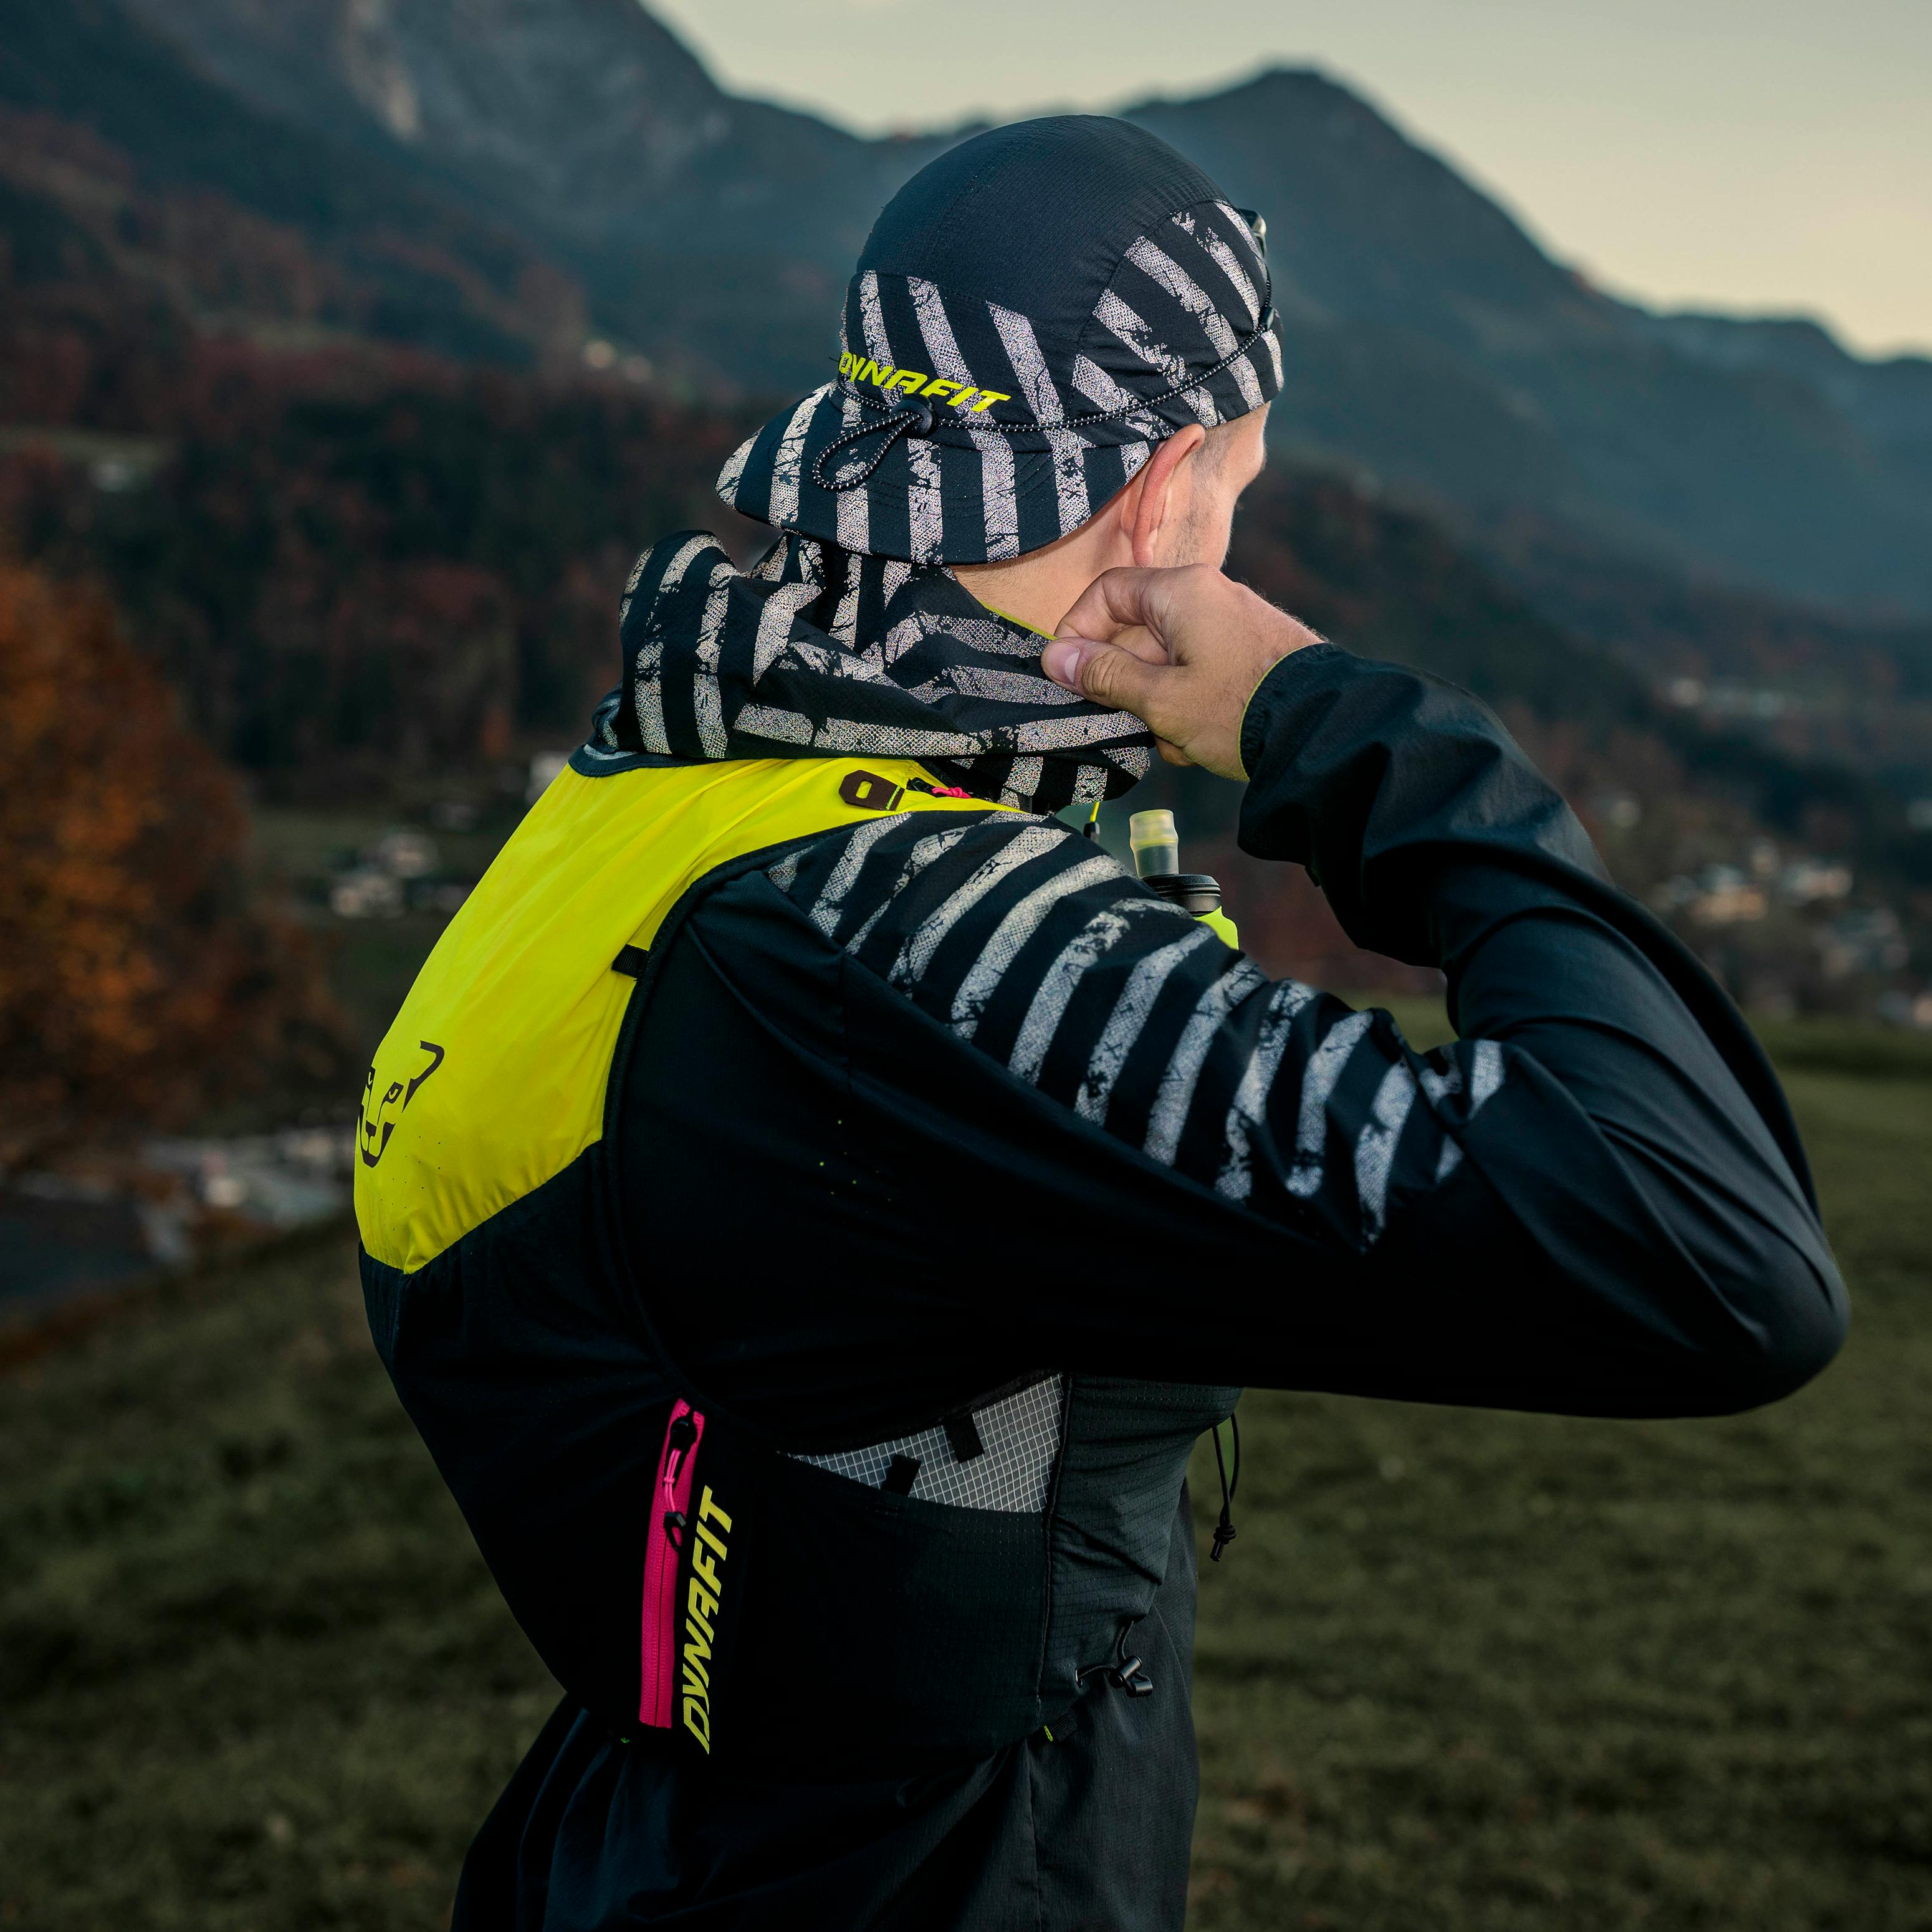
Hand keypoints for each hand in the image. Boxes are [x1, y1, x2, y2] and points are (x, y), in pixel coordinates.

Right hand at [1042, 566, 1321, 777]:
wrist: (1324, 729)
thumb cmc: (1240, 708)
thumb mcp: (1161, 699)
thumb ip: (1105, 676)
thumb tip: (1056, 658)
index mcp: (1182, 592)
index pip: (1108, 592)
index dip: (1078, 631)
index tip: (1067, 674)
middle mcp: (1209, 597)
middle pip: (1138, 632)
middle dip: (1126, 684)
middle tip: (1125, 722)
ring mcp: (1233, 626)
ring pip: (1168, 661)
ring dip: (1159, 705)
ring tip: (1178, 740)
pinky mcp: (1251, 654)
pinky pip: (1200, 674)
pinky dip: (1190, 707)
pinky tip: (1202, 742)